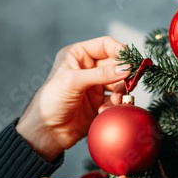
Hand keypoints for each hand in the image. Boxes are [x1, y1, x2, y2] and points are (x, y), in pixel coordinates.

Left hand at [16, 36, 130, 160]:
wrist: (47, 131)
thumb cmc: (51, 101)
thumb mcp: (73, 81)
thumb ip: (101, 74)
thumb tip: (126, 68)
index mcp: (78, 55)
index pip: (106, 45)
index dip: (120, 51)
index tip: (130, 62)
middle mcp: (88, 68)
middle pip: (117, 65)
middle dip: (123, 76)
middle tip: (127, 85)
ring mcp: (95, 86)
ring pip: (119, 83)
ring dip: (119, 92)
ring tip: (114, 101)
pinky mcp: (100, 102)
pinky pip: (115, 100)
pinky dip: (114, 105)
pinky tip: (104, 111)